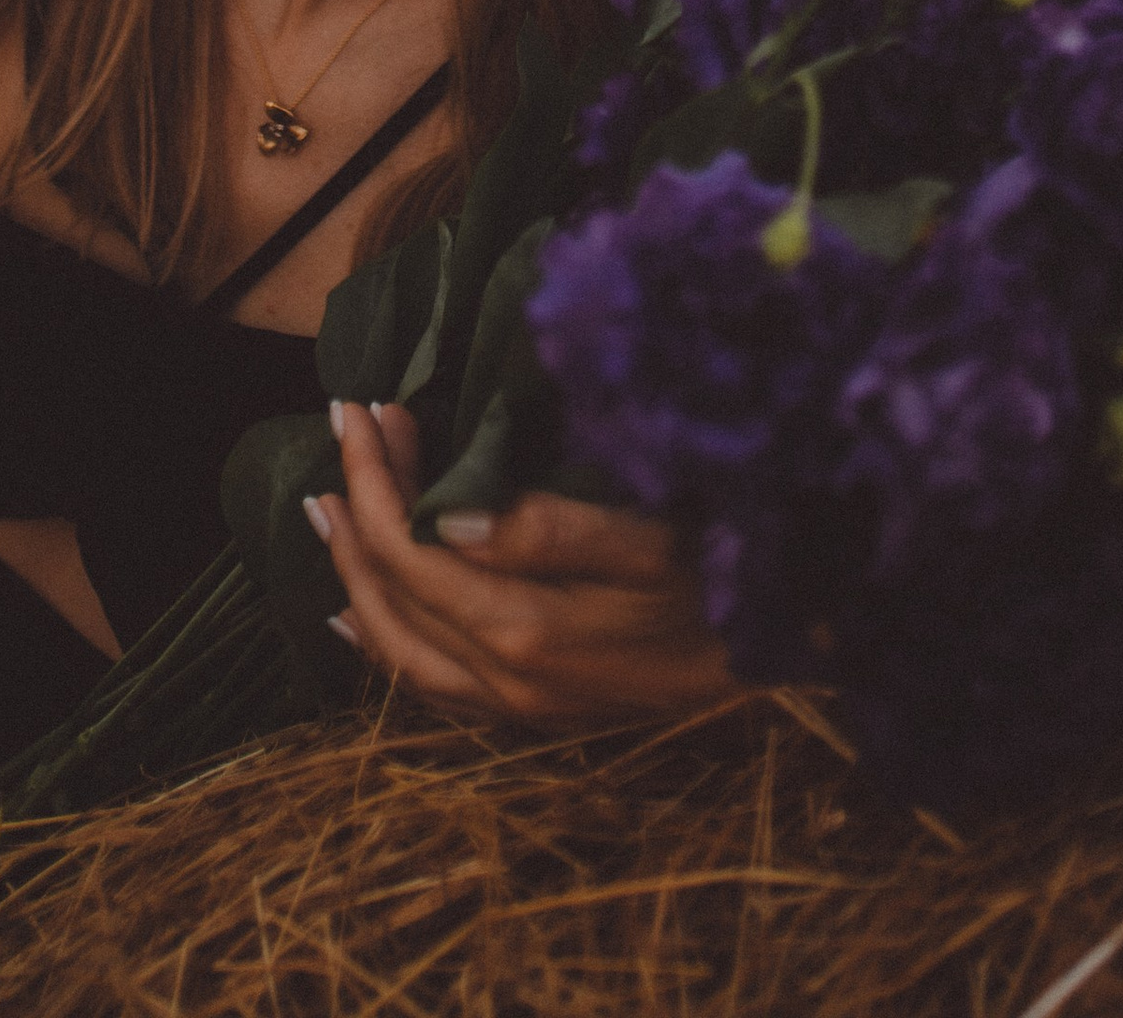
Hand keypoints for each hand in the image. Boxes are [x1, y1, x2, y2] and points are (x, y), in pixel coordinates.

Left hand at [309, 400, 735, 725]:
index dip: (375, 478)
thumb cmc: (728, 572)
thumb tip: (444, 521)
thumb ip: (546, 531)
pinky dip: (387, 646)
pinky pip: (433, 687)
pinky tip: (364, 619)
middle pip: (394, 600)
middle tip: (344, 431)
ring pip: (401, 653)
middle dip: (355, 513)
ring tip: (325, 514)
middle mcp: (509, 683)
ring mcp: (522, 709)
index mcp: (527, 633)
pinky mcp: (540, 714)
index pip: (411, 552)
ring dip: (356, 579)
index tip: (361, 407)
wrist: (797, 646)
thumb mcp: (650, 538)